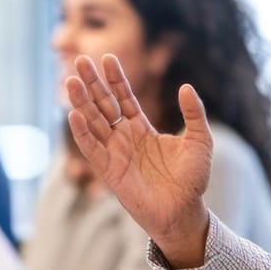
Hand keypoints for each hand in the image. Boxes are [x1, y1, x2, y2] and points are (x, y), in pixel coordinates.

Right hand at [64, 54, 212, 268]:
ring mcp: (115, 153)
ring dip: (81, 102)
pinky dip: (81, 132)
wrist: (184, 211)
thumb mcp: (199, 141)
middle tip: (80, 59)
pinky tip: (74, 114)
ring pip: (93, 122)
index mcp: (141, 128)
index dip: (115, 79)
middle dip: (92, 83)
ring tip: (71, 81)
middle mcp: (124, 137)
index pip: (123, 97)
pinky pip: (92, 148)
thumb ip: (193, 114)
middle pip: (103, 104)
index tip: (107, 57)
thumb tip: (186, 87)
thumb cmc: (192, 179)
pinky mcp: (109, 171)